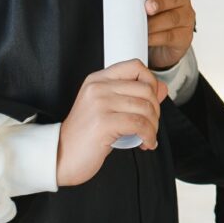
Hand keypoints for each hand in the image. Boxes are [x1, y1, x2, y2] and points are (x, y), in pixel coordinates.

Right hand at [57, 61, 166, 186]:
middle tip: (150, 125)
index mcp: (97, 80)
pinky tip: (146, 143)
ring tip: (148, 136)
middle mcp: (98, 87)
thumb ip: (132, 96)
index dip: (151, 81)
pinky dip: (149, 136)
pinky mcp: (103, 123)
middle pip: (145, 88)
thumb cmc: (84, 135)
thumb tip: (162, 88)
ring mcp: (100, 104)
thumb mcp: (107, 109)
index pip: (135, 66)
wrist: (61, 156)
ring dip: (154, 126)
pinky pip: (139, 124)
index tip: (152, 100)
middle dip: (156, 110)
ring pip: (145, 107)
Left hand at [142, 0, 195, 70]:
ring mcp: (186, 18)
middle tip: (147, 7)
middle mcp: (180, 0)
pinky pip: (170, 36)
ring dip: (155, 23)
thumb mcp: (145, 5)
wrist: (165, 41)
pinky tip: (147, 39)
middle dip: (159, 2)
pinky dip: (156, 38)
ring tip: (143, 27)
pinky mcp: (185, 36)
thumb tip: (118, 3)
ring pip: (172, 18)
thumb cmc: (153, 18)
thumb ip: (137, 1)